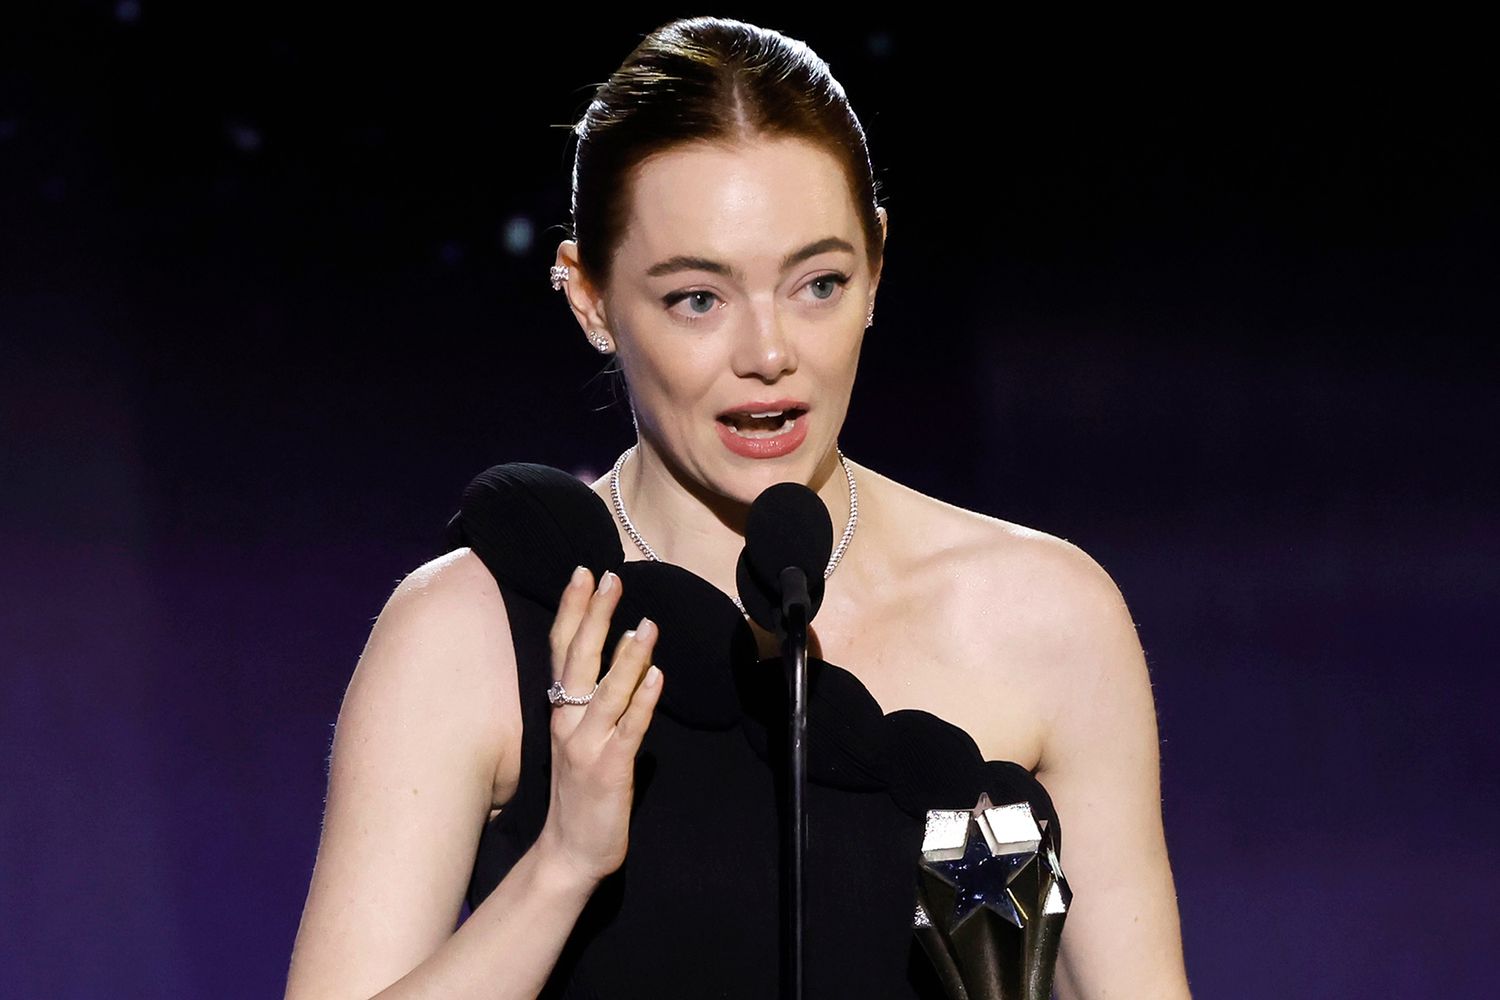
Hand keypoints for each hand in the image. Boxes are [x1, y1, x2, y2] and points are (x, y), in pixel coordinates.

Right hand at [535, 566, 663, 887]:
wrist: (570, 852)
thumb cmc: (580, 793)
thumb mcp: (579, 738)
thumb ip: (596, 701)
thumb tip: (628, 659)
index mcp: (560, 712)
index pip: (562, 650)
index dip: (572, 610)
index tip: (583, 572)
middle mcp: (568, 723)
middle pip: (578, 660)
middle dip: (593, 617)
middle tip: (608, 577)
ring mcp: (587, 746)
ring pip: (606, 693)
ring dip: (626, 657)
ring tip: (644, 624)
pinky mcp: (610, 770)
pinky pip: (629, 730)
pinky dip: (642, 702)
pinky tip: (657, 676)